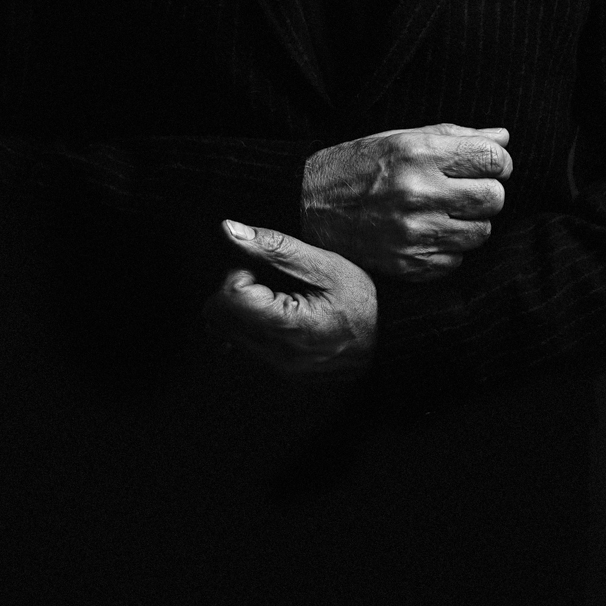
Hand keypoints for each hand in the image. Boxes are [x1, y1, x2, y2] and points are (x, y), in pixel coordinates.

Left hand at [204, 220, 376, 378]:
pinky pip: (239, 347)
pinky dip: (246, 326)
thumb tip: (228, 229)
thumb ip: (274, 247)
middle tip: (270, 281)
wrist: (389, 341)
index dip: (239, 272)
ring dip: (239, 308)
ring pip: (222, 333)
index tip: (267, 268)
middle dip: (234, 289)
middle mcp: (275, 357)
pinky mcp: (275, 375)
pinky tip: (273, 315)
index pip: (226, 298)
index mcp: (288, 327)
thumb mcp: (325, 266)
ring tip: (275, 298)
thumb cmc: (362, 301)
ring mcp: (274, 371)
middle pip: (216, 318)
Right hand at [301, 124, 511, 281]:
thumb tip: (503, 138)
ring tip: (444, 211)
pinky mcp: (409, 263)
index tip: (488, 164)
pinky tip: (427, 232)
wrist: (307, 203)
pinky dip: (449, 248)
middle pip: (494, 197)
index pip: (492, 158)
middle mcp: (418, 192)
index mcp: (418, 153)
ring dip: (470, 221)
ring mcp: (414, 232)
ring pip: (481, 232)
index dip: (499, 161)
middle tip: (466, 189)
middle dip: (487, 191)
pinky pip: (457, 260)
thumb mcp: (402, 138)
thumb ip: (456, 136)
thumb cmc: (359, 165)